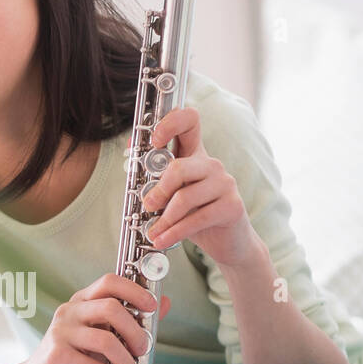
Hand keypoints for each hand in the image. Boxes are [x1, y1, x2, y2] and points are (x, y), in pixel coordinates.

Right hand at [17, 272, 171, 363]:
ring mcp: (60, 333)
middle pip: (111, 307)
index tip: (152, 306)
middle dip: (135, 330)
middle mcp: (69, 312)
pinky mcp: (57, 357)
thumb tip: (162, 303)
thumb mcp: (101, 337)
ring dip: (127, 361)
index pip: (109, 282)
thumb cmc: (71, 360)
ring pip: (105, 339)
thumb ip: (127, 322)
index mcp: (81, 302)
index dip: (134, 290)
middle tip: (144, 349)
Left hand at [142, 107, 256, 269]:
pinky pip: (197, 219)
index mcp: (196, 155)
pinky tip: (162, 240)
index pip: (189, 121)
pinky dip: (175, 232)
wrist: (228, 242)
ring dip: (164, 219)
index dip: (170, 123)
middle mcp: (212, 165)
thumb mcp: (172, 195)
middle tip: (148, 205)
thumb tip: (130, 152)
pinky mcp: (232, 206)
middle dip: (158, 189)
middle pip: (179, 167)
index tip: (154, 140)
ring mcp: (225, 184)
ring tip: (154, 232)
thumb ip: (155, 178)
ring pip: (186, 196)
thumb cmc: (196, 215)